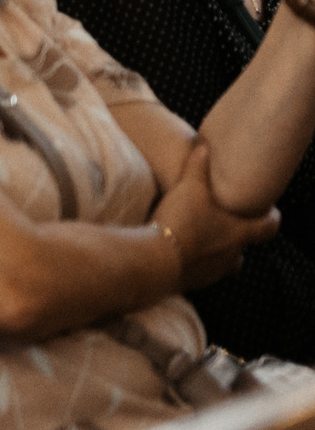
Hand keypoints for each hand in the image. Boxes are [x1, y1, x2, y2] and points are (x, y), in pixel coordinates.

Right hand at [155, 142, 279, 290]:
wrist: (157, 260)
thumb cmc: (181, 222)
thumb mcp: (189, 188)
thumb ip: (198, 167)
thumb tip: (204, 147)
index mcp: (239, 233)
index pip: (269, 228)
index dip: (272, 218)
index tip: (269, 211)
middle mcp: (233, 254)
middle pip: (244, 246)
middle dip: (236, 235)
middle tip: (224, 222)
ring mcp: (216, 272)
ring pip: (225, 262)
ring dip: (217, 251)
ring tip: (201, 238)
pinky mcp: (197, 282)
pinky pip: (203, 272)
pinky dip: (197, 262)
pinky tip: (180, 251)